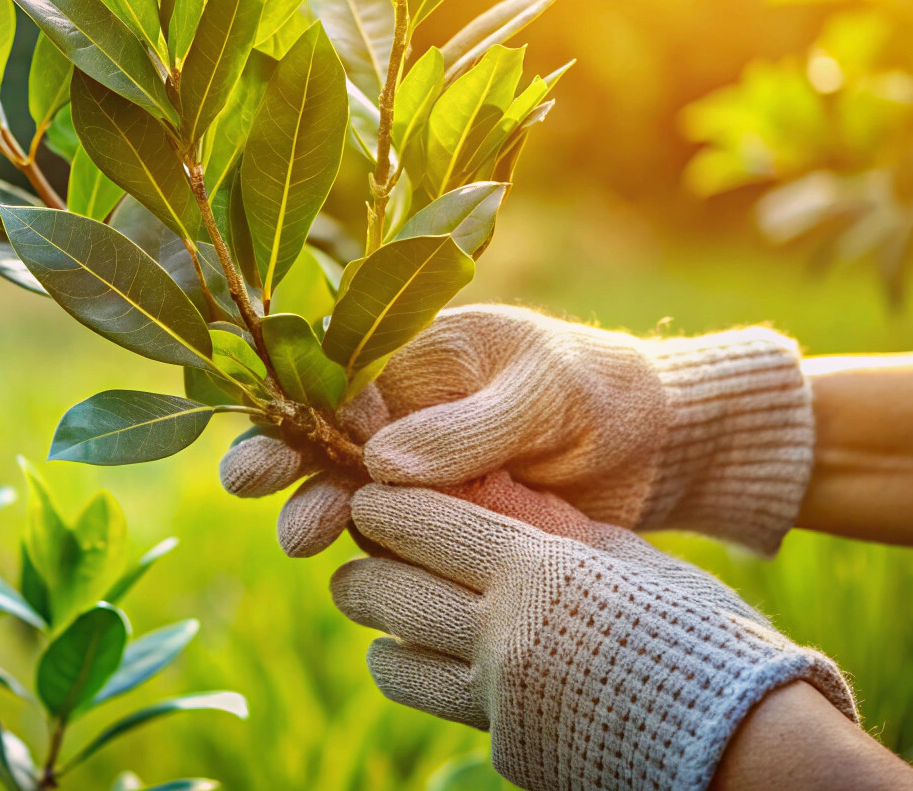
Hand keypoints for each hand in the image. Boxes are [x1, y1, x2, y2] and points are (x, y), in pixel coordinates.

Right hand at [222, 304, 815, 555]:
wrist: (661, 449)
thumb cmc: (603, 394)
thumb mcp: (545, 394)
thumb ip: (469, 426)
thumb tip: (378, 459)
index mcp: (425, 351)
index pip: (346, 377)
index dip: (304, 412)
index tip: (278, 447)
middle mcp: (409, 404)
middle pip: (329, 428)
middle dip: (286, 455)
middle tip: (250, 484)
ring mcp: (422, 460)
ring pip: (350, 483)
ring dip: (317, 505)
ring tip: (301, 539)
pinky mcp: (441, 511)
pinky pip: (391, 526)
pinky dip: (364, 543)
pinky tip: (347, 562)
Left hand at [333, 479, 856, 790]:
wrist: (747, 745)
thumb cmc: (699, 631)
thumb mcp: (626, 555)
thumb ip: (547, 519)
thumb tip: (481, 476)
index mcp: (533, 575)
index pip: (419, 525)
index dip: (382, 505)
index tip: (370, 492)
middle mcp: (500, 639)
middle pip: (383, 591)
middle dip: (362, 565)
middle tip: (363, 551)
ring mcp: (498, 703)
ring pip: (390, 659)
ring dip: (382, 626)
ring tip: (391, 606)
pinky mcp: (506, 747)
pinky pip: (437, 702)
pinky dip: (421, 674)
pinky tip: (438, 657)